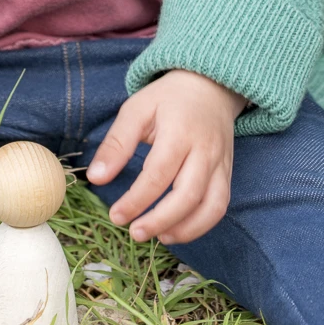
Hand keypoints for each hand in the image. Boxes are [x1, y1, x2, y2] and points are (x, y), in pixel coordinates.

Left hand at [86, 70, 246, 243]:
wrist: (210, 86)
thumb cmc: (167, 99)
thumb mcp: (136, 110)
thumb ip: (116, 144)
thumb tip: (95, 178)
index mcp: (180, 133)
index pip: (158, 175)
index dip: (136, 200)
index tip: (116, 216)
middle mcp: (205, 151)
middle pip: (188, 195)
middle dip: (160, 220)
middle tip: (134, 233)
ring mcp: (221, 163)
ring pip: (212, 206)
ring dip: (186, 229)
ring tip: (158, 237)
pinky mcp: (228, 173)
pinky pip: (220, 205)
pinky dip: (201, 224)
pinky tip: (177, 230)